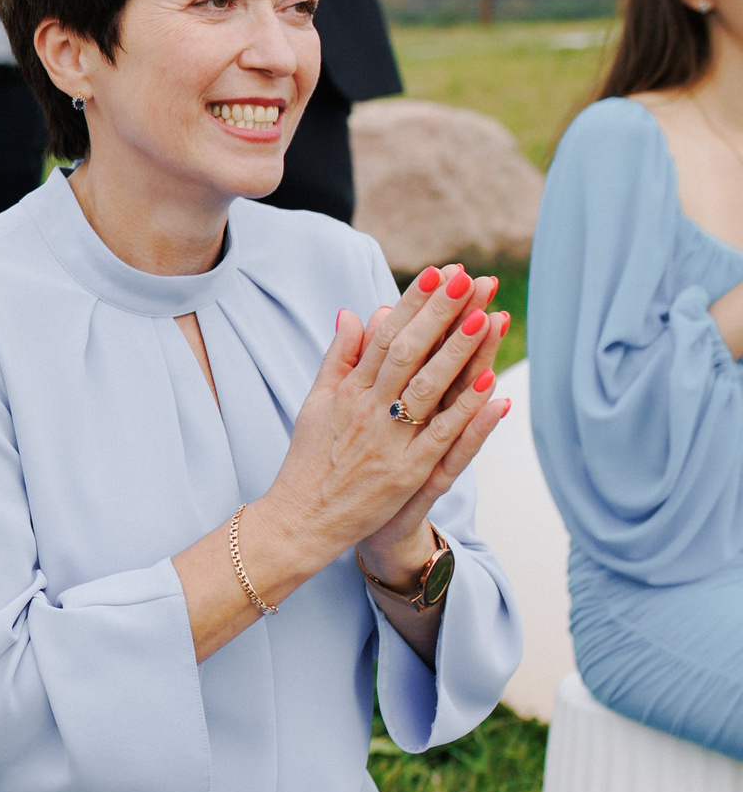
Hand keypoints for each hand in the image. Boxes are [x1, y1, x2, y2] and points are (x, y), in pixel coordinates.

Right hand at [260, 265, 507, 582]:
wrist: (299, 519)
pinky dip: (467, 413)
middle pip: (410, 352)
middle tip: (470, 278)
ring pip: (429, 388)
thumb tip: (354, 314)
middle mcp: (368, 409)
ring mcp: (389, 441)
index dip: (414, 303)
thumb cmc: (309, 460)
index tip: (439, 272)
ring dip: (460, 352)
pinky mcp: (407, 473)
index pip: (386, 335)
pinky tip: (492, 388)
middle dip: (441, 313)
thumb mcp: (315, 403)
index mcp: (348, 390)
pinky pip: (442, 438)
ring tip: (488, 317)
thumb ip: (338, 359)